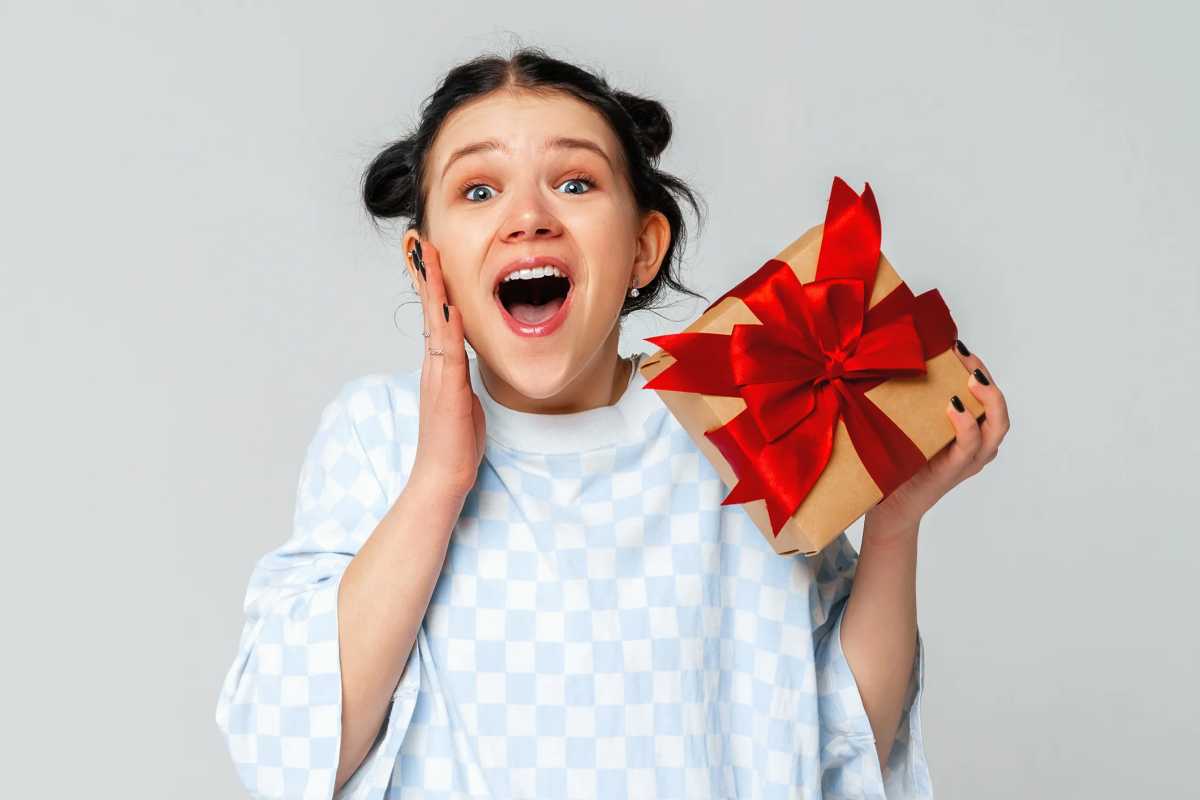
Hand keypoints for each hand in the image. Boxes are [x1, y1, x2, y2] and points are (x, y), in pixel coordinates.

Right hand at [407, 238, 486, 500]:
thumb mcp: (464, 400)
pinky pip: (449, 353)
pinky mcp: (448, 391)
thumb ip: (463, 377)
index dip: (433, 286)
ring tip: (430, 259)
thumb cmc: (457, 442)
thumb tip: (467, 360)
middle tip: (421, 242)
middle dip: (426, 275)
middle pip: (429, 311)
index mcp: (439, 366)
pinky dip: (449, 328)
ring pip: (435, 324)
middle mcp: (434, 365)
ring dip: (434, 291)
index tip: (430, 256)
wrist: (443, 475)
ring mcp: (438, 376)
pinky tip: (450, 307)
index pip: (435, 316)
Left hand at [866, 339, 1010, 534]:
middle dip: (986, 378)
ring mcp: (968, 459)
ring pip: (996, 427)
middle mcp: (976, 444)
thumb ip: (917, 401)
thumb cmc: (898, 460)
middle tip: (966, 356)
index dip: (978, 369)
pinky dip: (967, 425)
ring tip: (972, 379)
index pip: (986, 395)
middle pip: (998, 407)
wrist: (887, 503)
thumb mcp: (911, 424)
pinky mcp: (953, 471)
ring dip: (987, 399)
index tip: (957, 346)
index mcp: (970, 430)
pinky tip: (955, 407)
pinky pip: (969, 446)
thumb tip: (900, 359)